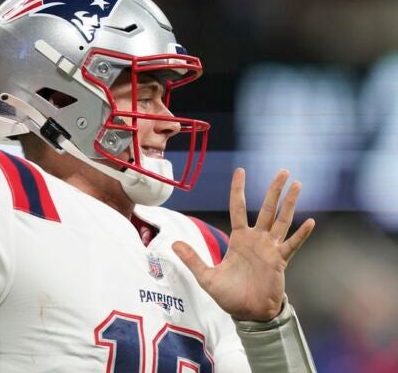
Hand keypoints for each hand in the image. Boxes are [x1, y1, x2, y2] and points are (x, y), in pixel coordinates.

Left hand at [172, 168, 314, 320]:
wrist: (248, 314)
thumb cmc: (230, 296)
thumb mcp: (206, 276)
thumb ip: (192, 259)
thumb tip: (174, 244)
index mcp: (239, 239)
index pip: (238, 207)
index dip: (239, 189)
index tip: (240, 171)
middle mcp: (256, 240)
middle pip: (266, 208)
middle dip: (274, 190)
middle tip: (283, 171)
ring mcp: (270, 249)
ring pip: (281, 220)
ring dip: (290, 203)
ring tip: (297, 185)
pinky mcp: (280, 261)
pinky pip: (292, 244)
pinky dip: (301, 234)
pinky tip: (311, 221)